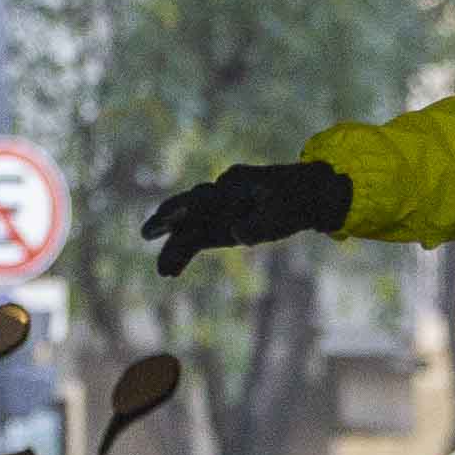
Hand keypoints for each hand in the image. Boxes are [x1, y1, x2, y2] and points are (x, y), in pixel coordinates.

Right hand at [142, 160, 352, 274]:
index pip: (206, 196)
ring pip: (190, 227)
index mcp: (235, 184)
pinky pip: (197, 239)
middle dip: (167, 220)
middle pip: (189, 207)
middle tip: (147, 233)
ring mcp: (219, 211)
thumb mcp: (284, 212)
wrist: (307, 196)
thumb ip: (259, 224)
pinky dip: (184, 253)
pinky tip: (169, 271)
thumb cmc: (295, 201)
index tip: (171, 216)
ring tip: (163, 271)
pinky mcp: (220, 227)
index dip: (188, 206)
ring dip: (175, 247)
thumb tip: (235, 234)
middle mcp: (221, 194)